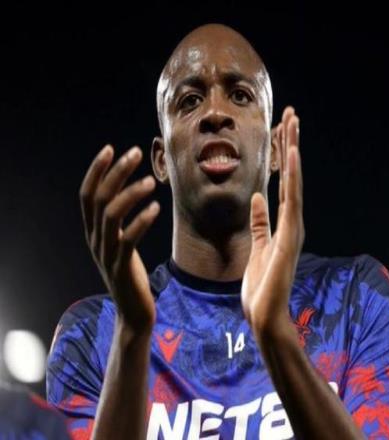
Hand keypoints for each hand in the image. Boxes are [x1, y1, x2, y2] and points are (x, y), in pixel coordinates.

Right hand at [79, 145, 159, 332]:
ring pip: (111, 214)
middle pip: (99, 198)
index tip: (111, 149)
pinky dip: (141, 221)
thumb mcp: (119, 245)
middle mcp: (95, 240)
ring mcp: (107, 253)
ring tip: (151, 181)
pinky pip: (129, 239)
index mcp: (93, 232)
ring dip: (130, 193)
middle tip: (135, 153)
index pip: (87, 195)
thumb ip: (119, 223)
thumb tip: (127, 193)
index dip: (96, 170)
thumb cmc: (130, 274)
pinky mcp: (122, 266)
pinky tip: (156, 208)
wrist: (133, 312)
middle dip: (116, 172)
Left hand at [241, 106, 303, 336]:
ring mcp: (293, 228)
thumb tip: (258, 197)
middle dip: (290, 144)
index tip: (281, 131)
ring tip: (292, 122)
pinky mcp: (290, 237)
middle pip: (291, 176)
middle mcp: (292, 221)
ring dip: (292, 151)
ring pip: (294, 182)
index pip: (283, 183)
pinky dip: (292, 176)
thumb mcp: (258, 247)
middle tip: (291, 114)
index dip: (282, 157)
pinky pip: (291, 201)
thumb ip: (260, 223)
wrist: (265, 315)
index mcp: (283, 223)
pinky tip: (291, 153)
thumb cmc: (262, 286)